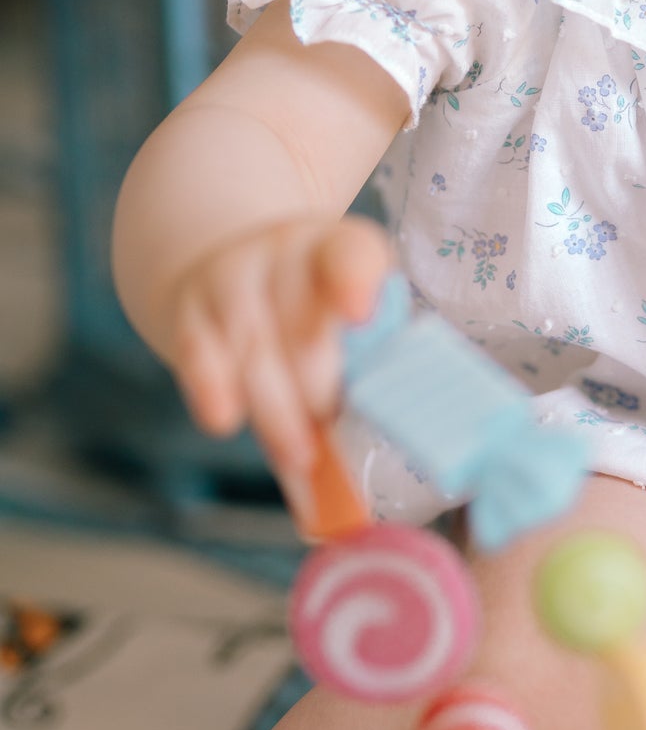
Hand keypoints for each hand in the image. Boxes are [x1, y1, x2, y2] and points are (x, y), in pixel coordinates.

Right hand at [164, 215, 393, 487]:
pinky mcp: (190, 308)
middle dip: (317, 380)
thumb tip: (370, 480)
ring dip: (276, 407)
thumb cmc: (315, 314)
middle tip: (331, 428)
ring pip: (251, 343)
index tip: (359, 314)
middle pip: (298, 319)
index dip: (354, 281)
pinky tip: (224, 421)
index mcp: (342, 249)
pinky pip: (198, 350)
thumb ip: (365, 378)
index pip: (350, 255)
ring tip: (300, 456)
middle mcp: (285, 252)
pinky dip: (212, 388)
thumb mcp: (352, 322)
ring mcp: (232, 276)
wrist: (234, 269)